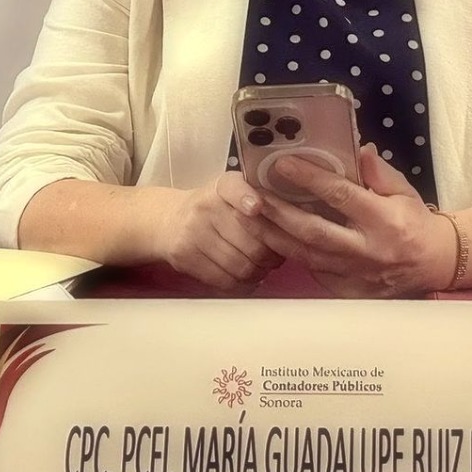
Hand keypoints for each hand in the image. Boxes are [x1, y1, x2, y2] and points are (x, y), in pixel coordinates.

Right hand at [153, 172, 290, 292]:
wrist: (169, 220)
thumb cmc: (215, 209)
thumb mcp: (234, 194)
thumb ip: (264, 201)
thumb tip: (302, 225)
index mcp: (224, 185)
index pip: (234, 187)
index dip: (246, 198)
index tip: (256, 207)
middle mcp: (207, 205)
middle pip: (251, 240)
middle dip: (273, 255)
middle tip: (278, 257)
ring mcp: (193, 232)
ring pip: (240, 264)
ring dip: (259, 273)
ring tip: (263, 268)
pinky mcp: (186, 256)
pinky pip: (224, 280)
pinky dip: (242, 285)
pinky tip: (247, 279)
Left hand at [252, 145, 457, 297]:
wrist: (434, 264)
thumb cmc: (415, 222)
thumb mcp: (404, 191)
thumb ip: (379, 172)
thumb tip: (359, 150)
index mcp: (384, 219)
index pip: (341, 196)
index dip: (311, 179)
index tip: (283, 164)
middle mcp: (368, 250)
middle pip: (314, 232)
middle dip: (279, 213)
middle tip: (253, 194)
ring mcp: (356, 275)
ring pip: (306, 255)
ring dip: (274, 235)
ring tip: (249, 216)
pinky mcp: (348, 291)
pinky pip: (313, 271)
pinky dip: (291, 254)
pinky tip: (271, 238)